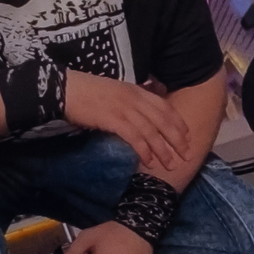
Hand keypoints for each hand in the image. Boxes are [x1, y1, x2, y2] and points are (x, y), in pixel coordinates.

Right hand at [62, 72, 191, 178]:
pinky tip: (150, 162)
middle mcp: (135, 98)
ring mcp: (125, 109)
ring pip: (152, 132)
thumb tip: (142, 112)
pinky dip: (145, 151)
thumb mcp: (115, 90)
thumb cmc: (87, 91)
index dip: (178, 123)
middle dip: (177, 140)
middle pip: (164, 121)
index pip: (165, 107)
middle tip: (186, 155)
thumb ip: (131, 99)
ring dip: (164, 150)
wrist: (66, 89)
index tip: (187, 136)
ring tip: (171, 165)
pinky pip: (135, 138)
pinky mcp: (114, 119)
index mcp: (137, 90)